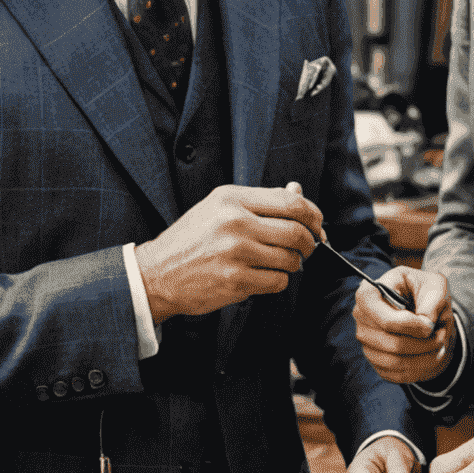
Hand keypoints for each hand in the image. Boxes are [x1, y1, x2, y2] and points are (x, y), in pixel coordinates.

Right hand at [135, 183, 323, 322]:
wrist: (156, 273)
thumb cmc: (190, 240)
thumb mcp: (219, 208)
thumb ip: (260, 200)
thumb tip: (297, 190)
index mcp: (232, 198)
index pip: (291, 202)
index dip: (313, 215)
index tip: (317, 225)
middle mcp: (235, 222)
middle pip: (296, 232)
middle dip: (310, 243)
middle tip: (308, 248)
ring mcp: (236, 253)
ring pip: (290, 260)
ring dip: (292, 264)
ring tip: (278, 263)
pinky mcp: (236, 281)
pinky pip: (277, 282)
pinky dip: (278, 281)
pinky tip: (263, 276)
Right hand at [352, 266, 455, 385]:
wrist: (425, 310)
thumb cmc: (426, 292)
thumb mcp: (435, 286)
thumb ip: (432, 301)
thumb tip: (425, 324)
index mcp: (370, 294)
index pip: (385, 320)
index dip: (411, 326)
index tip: (429, 325)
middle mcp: (361, 319)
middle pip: (393, 344)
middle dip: (423, 343)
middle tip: (440, 334)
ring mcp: (366, 342)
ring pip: (396, 362)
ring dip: (425, 357)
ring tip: (439, 344)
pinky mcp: (376, 361)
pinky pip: (398, 373)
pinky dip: (421, 367)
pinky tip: (431, 354)